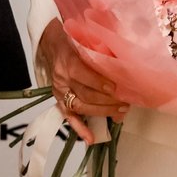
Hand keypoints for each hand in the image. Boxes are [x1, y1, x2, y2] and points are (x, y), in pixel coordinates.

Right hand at [36, 18, 129, 144]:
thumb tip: (124, 59)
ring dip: (101, 112)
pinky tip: (91, 138)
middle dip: (108, 101)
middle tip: (126, 102)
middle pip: (85, 94)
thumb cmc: (72, 39)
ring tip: (119, 113)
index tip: (117, 88)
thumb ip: (101, 48)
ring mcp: (59, 91)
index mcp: (68, 60)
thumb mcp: (85, 38)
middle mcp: (62, 78)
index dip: (101, 83)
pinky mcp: (58, 100)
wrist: (51, 43)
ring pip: (80, 107)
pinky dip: (80, 129)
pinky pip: (68, 117)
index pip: (85, 75)